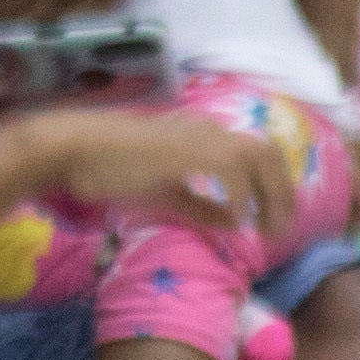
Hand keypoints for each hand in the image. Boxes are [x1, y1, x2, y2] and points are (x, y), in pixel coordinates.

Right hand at [24, 102, 293, 230]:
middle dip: (283, 192)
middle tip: (282, 228)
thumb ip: (202, 205)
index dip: (273, 185)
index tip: (274, 216)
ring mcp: (201, 136)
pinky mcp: (190, 149)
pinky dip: (242, 196)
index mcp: (204, 135)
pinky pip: (234, 170)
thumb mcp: (166, 191)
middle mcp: (210, 130)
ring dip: (271, 195)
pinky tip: (237, 219)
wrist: (76, 150)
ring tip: (267, 229)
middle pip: (268, 152)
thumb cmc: (111, 169)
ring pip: (260, 157)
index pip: (257, 152)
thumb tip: (236, 222)